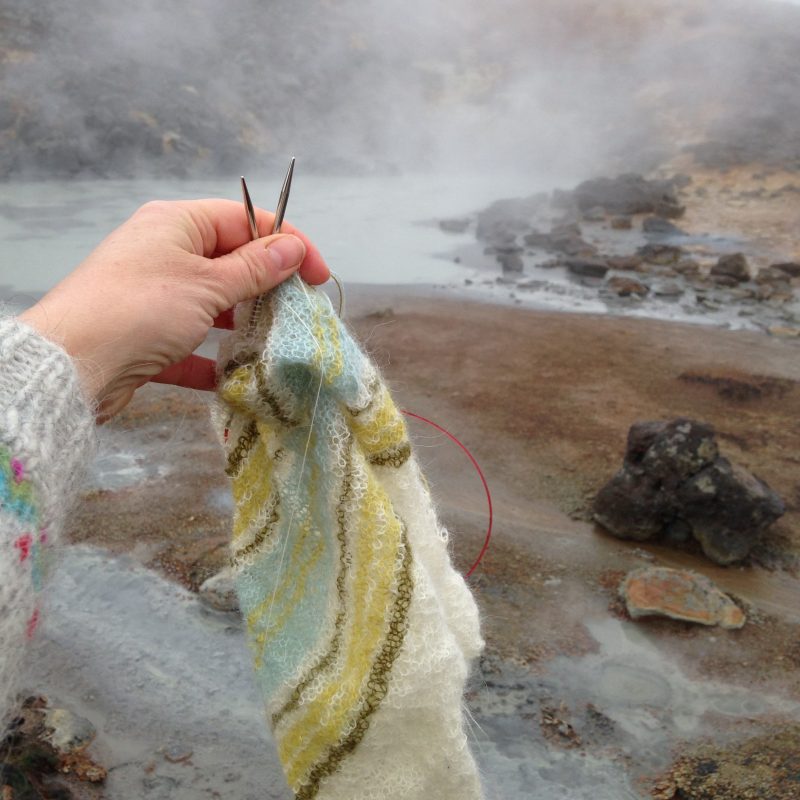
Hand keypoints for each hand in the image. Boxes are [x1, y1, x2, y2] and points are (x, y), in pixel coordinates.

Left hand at [19, 198, 328, 420]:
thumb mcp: (208, 284)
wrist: (72, 365)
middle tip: (300, 312)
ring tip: (273, 343)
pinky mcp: (145, 334)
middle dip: (266, 287)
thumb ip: (255, 268)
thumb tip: (292, 247)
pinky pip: (189, 342)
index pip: (246, 220)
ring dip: (241, 324)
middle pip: (231, 262)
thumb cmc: (141, 309)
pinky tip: (232, 378)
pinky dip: (210, 359)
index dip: (288, 243)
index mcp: (178, 224)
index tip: (318, 275)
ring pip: (212, 304)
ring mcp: (154, 294)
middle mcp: (164, 252)